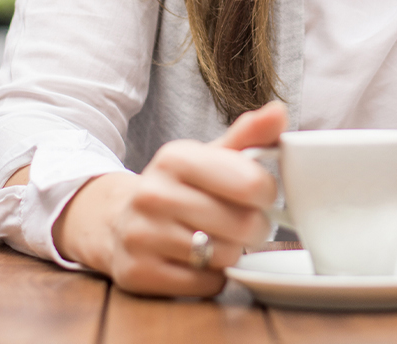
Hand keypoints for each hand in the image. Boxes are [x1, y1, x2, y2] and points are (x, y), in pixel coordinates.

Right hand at [14, 101, 284, 296]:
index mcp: (174, 158)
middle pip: (243, 224)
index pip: (251, 182)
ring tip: (219, 239)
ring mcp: (142, 236)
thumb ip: (248, 135)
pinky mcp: (138, 274)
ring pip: (225, 256)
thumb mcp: (209, 156)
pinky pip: (205, 284)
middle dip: (254, 227)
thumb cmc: (179, 187)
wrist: (117, 221)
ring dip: (232, 253)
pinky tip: (199, 261)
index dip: (267, 193)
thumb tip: (279, 112)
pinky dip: (212, 277)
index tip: (261, 194)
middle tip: (245, 223)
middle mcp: (153, 194)